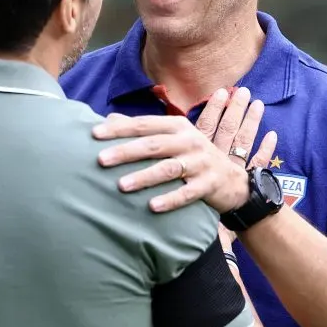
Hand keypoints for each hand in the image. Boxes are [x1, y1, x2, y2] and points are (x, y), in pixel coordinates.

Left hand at [93, 87, 275, 213]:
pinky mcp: (208, 184)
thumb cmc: (193, 157)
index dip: (119, 129)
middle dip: (125, 152)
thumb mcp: (173, 138)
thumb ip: (144, 129)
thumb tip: (109, 119)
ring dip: (144, 177)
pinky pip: (187, 193)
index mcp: (178, 126)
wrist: (232, 180)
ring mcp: (200, 163)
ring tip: (120, 185)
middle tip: (100, 160)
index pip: (143, 125)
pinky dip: (170, 200)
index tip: (93, 135)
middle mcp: (189, 141)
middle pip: (153, 145)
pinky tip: (151, 207)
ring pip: (168, 169)